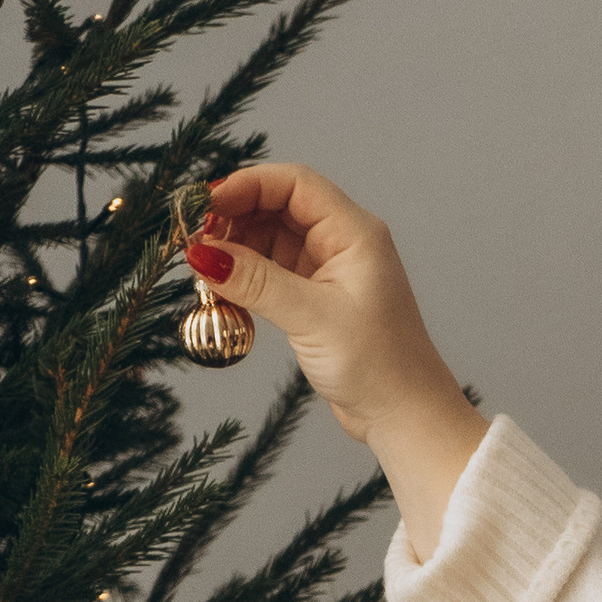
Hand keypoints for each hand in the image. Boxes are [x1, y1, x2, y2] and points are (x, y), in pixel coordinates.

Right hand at [194, 164, 484, 557]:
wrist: (406, 417)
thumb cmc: (378, 366)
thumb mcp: (311, 317)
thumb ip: (256, 282)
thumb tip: (203, 254)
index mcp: (355, 233)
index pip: (294, 184)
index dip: (246, 185)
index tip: (204, 204)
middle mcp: (343, 243)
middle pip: (278, 206)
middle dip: (234, 217)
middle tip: (194, 240)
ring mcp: (330, 271)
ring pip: (271, 240)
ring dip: (236, 249)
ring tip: (203, 271)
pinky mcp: (318, 300)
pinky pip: (272, 272)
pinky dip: (246, 277)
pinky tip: (222, 290)